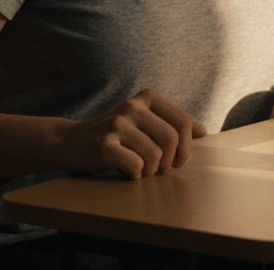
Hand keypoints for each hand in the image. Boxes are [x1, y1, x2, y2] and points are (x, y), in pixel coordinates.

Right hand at [56, 89, 206, 179]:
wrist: (70, 141)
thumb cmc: (114, 135)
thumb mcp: (144, 122)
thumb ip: (172, 124)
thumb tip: (203, 130)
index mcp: (147, 97)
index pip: (182, 122)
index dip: (186, 147)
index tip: (178, 160)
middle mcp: (133, 106)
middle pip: (171, 140)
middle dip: (169, 162)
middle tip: (157, 168)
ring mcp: (117, 124)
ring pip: (154, 156)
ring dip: (150, 171)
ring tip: (140, 170)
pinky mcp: (105, 144)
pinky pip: (136, 167)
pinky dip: (134, 176)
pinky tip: (125, 171)